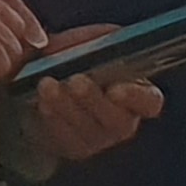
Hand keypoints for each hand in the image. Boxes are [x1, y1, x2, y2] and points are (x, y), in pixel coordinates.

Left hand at [27, 25, 162, 162]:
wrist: (35, 81)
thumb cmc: (69, 58)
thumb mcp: (87, 41)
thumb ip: (102, 40)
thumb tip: (111, 37)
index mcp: (135, 91)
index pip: (150, 101)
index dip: (136, 98)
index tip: (116, 89)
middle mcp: (122, 120)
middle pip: (118, 121)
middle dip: (94, 100)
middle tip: (75, 81)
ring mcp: (99, 139)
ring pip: (88, 130)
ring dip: (66, 107)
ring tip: (48, 85)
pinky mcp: (74, 148)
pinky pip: (66, 139)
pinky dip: (52, 119)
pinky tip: (42, 102)